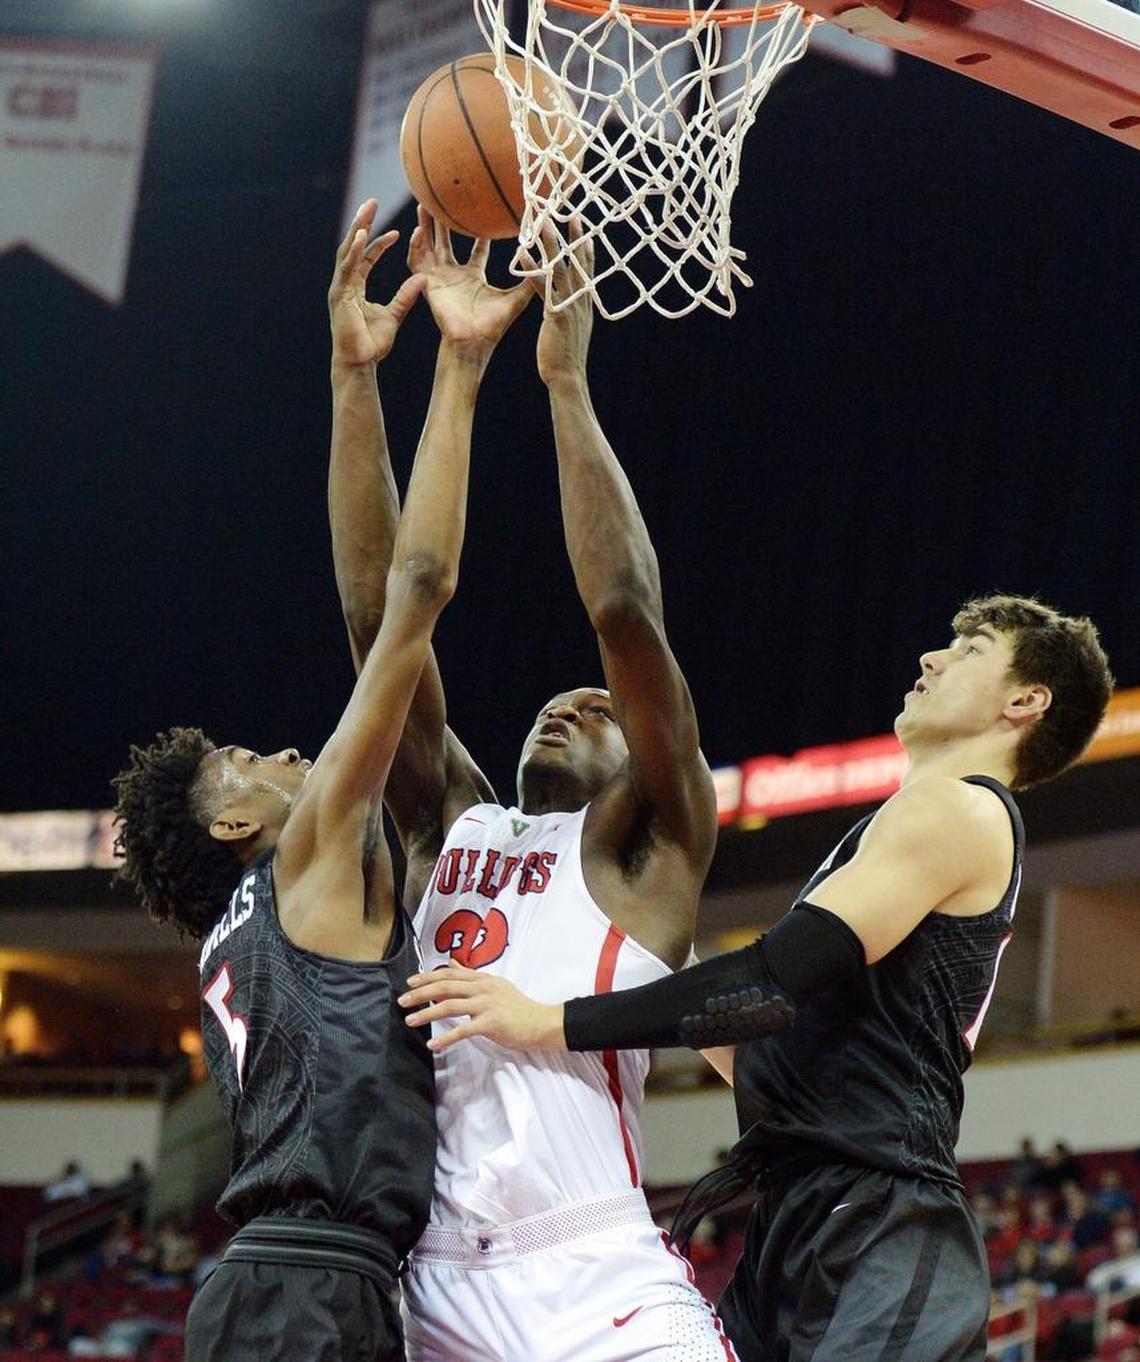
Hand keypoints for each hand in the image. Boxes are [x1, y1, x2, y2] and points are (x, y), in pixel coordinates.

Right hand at [329, 199, 424, 365]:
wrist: (360, 363)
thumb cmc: (373, 344)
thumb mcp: (395, 315)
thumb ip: (406, 296)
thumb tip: (423, 278)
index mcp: (356, 286)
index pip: (367, 257)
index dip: (379, 242)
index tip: (396, 230)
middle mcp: (346, 282)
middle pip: (354, 246)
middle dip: (362, 223)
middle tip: (372, 201)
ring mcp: (340, 287)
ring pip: (348, 251)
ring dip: (357, 229)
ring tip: (366, 209)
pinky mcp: (339, 294)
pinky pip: (348, 268)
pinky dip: (355, 251)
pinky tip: (362, 235)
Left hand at [399, 961, 565, 1053]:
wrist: (542, 1022)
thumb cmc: (519, 1007)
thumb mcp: (495, 985)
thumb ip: (472, 975)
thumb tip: (451, 962)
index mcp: (483, 979)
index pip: (450, 974)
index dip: (428, 977)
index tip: (410, 982)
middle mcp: (482, 988)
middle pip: (445, 987)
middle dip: (421, 993)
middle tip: (402, 1000)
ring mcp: (486, 1004)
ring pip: (449, 1006)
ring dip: (426, 1013)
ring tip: (409, 1020)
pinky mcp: (490, 1023)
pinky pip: (463, 1030)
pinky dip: (446, 1037)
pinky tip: (432, 1043)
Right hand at [408, 206, 531, 356]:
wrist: (472, 343)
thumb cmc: (493, 327)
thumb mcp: (516, 299)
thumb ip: (530, 280)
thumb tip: (549, 263)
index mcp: (474, 277)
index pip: (477, 250)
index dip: (480, 233)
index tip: (483, 213)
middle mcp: (455, 275)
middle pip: (448, 241)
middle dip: (445, 222)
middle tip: (445, 198)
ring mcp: (440, 278)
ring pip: (429, 246)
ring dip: (425, 226)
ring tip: (424, 204)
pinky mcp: (428, 284)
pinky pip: (417, 262)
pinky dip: (415, 247)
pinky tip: (417, 231)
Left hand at [526, 219, 593, 386]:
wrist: (568, 377)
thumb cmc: (565, 357)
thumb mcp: (571, 329)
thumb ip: (569, 313)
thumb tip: (566, 306)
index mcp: (584, 303)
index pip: (587, 269)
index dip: (585, 247)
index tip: (581, 226)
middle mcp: (580, 300)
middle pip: (579, 262)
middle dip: (574, 237)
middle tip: (570, 212)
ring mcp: (570, 306)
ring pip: (561, 268)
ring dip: (552, 244)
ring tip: (543, 223)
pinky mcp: (556, 314)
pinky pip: (543, 287)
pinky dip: (533, 269)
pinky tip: (522, 254)